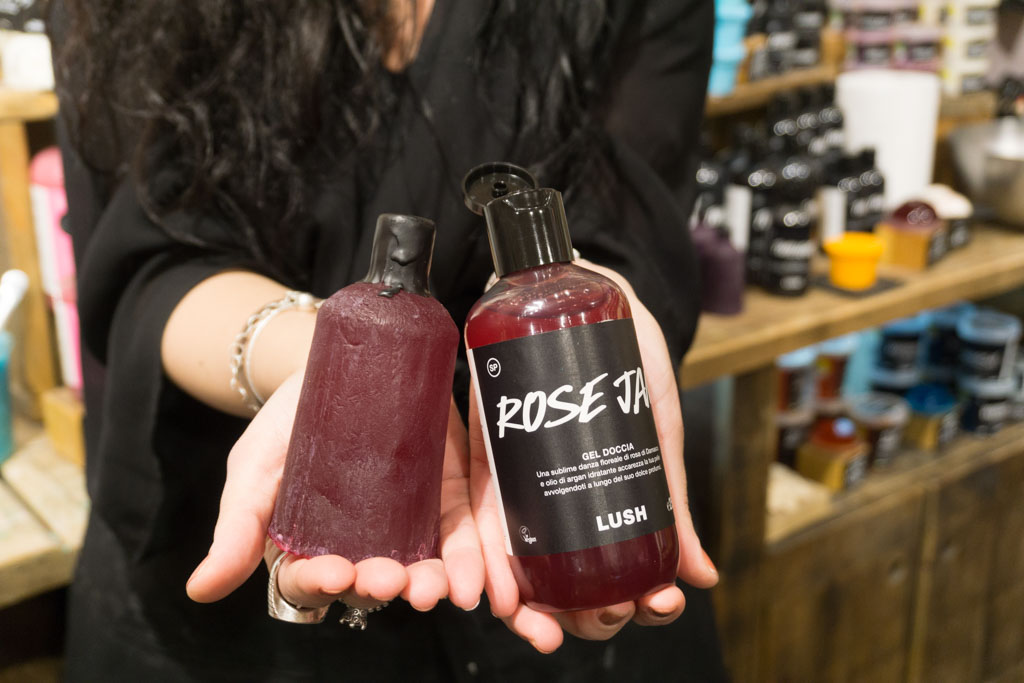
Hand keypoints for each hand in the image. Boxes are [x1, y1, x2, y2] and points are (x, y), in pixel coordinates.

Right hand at [186, 370, 484, 613]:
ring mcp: (405, 522)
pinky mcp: (444, 496)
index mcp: (308, 544)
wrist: (346, 358)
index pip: (311, 580)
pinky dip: (469, 560)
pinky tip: (475, 578)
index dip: (321, 583)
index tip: (333, 573)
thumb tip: (200, 591)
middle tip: (389, 579)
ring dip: (431, 584)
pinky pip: (459, 534)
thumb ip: (238, 525)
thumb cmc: (290, 416)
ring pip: (420, 567)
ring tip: (436, 588)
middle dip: (381, 586)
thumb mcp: (257, 463)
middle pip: (371, 581)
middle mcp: (360, 544)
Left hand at [469, 260, 717, 652]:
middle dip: (584, 616)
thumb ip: (671, 490)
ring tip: (541, 616)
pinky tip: (490, 588)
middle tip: (604, 614)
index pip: (626, 571)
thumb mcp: (656, 419)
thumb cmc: (623, 354)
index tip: (656, 602)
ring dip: (523, 606)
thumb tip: (703, 576)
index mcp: (610, 501)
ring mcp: (522, 487)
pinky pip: (475, 523)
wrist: (570, 291)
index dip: (643, 601)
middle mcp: (564, 504)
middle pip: (570, 582)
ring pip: (518, 567)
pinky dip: (481, 562)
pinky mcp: (482, 462)